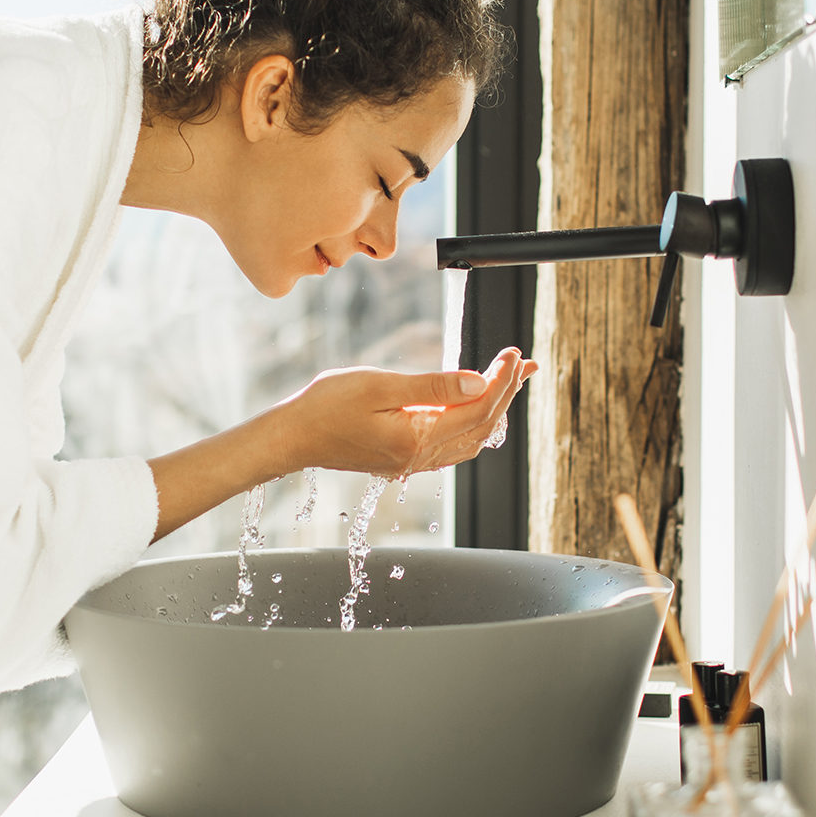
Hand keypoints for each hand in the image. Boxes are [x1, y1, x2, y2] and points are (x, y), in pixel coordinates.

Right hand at [146, 348, 533, 540]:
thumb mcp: (378, 386)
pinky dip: (473, 425)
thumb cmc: (324, 407)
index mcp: (417, 440)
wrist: (291, 437)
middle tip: (524, 363)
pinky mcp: (401, 459)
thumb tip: (477, 383)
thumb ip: (431, 387)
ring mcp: (411, 462)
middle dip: (506, 393)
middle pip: (482, 426)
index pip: (478, 410)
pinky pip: (452, 447)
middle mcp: (419, 458)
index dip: (502, 381)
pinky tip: (474, 408)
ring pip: (471, 440)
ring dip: (495, 410)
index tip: (514, 354)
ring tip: (510, 382)